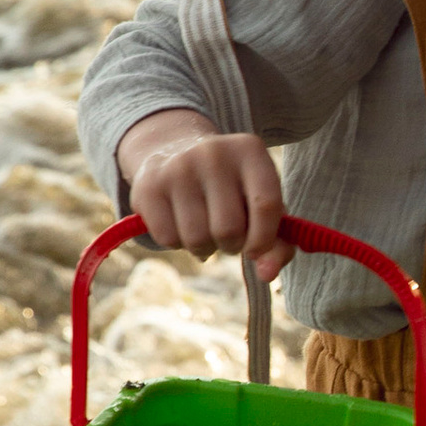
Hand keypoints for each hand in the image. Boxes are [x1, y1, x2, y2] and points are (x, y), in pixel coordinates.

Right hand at [121, 110, 290, 280]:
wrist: (173, 151)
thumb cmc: (231, 189)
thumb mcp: (260, 205)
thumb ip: (277, 243)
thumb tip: (267, 274)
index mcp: (250, 151)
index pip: (266, 204)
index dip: (264, 239)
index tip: (255, 250)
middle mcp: (214, 153)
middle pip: (229, 229)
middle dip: (231, 245)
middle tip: (227, 235)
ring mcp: (178, 168)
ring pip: (197, 239)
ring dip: (205, 248)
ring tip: (205, 229)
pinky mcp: (148, 187)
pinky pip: (168, 239)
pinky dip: (178, 244)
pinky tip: (180, 223)